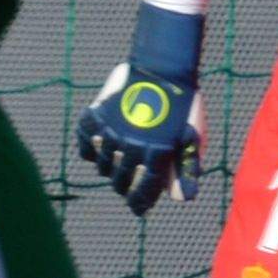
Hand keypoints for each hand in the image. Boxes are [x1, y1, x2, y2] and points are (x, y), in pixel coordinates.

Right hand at [78, 62, 202, 212]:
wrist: (162, 68)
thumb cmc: (182, 106)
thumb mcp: (192, 138)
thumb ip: (185, 169)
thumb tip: (180, 199)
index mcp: (157, 152)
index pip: (143, 189)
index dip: (140, 202)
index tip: (138, 209)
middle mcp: (131, 145)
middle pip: (119, 181)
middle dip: (124, 186)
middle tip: (127, 183)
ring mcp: (111, 130)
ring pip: (102, 166)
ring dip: (110, 168)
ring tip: (118, 162)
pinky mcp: (96, 116)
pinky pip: (86, 144)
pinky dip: (91, 149)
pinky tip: (101, 148)